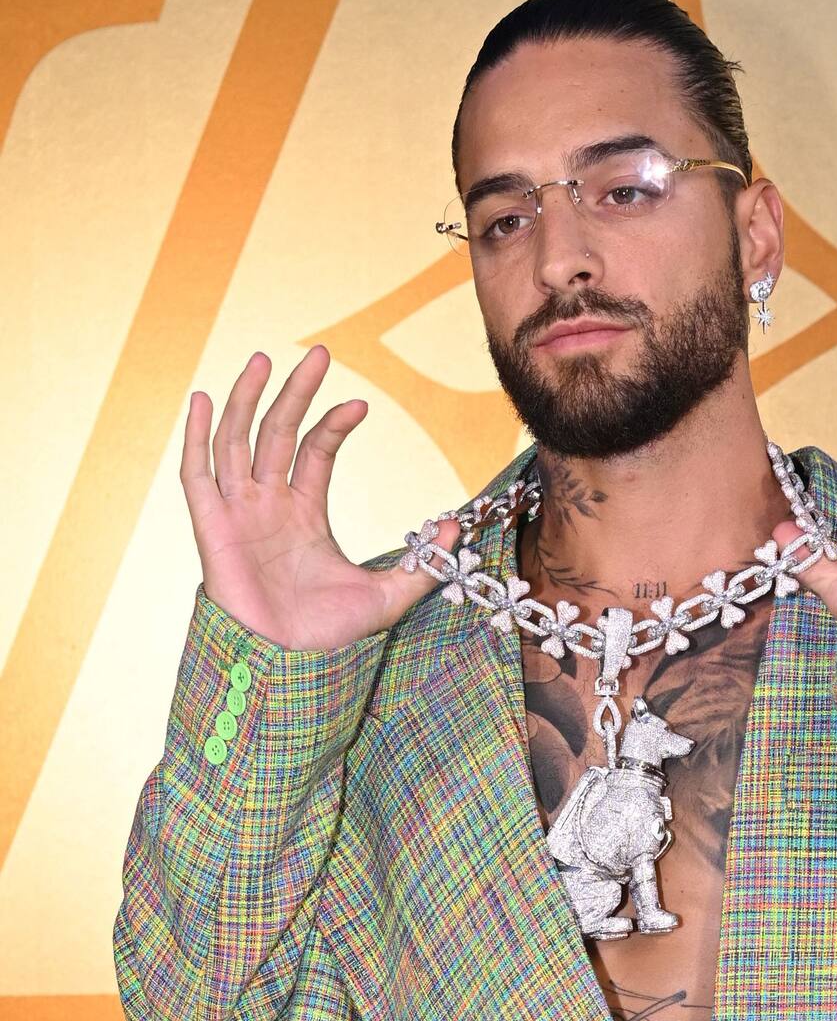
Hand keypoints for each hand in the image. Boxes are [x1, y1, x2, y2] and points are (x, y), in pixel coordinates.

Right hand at [181, 345, 460, 650]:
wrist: (290, 667)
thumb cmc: (330, 636)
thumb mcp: (390, 595)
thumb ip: (423, 562)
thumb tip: (456, 528)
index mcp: (304, 513)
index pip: (314, 451)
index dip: (334, 423)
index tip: (361, 405)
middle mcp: (268, 505)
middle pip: (276, 433)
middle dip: (294, 392)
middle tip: (320, 354)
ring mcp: (238, 513)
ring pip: (237, 442)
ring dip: (247, 400)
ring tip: (263, 358)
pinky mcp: (211, 528)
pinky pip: (197, 475)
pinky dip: (197, 437)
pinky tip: (202, 400)